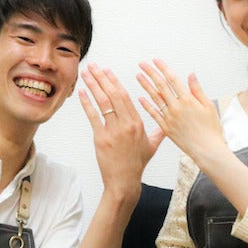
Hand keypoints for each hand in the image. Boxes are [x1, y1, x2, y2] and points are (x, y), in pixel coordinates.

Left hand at [79, 63, 163, 198]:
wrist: (125, 181)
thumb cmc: (137, 164)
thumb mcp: (151, 146)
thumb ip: (158, 132)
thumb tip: (166, 124)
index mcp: (138, 123)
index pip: (125, 96)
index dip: (114, 81)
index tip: (107, 70)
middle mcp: (126, 124)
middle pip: (113, 94)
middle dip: (102, 77)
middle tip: (93, 66)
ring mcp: (113, 131)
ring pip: (103, 102)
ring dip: (93, 85)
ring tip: (85, 74)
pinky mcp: (101, 138)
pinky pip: (93, 116)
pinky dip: (86, 103)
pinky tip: (81, 92)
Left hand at [136, 59, 227, 163]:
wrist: (207, 150)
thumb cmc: (211, 130)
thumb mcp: (209, 106)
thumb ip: (197, 90)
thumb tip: (190, 75)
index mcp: (188, 100)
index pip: (172, 79)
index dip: (163, 68)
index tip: (155, 61)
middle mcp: (177, 107)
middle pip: (161, 86)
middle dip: (150, 73)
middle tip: (142, 64)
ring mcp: (170, 118)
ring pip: (155, 98)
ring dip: (145, 86)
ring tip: (138, 76)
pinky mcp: (166, 128)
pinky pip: (154, 114)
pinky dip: (147, 105)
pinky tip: (140, 98)